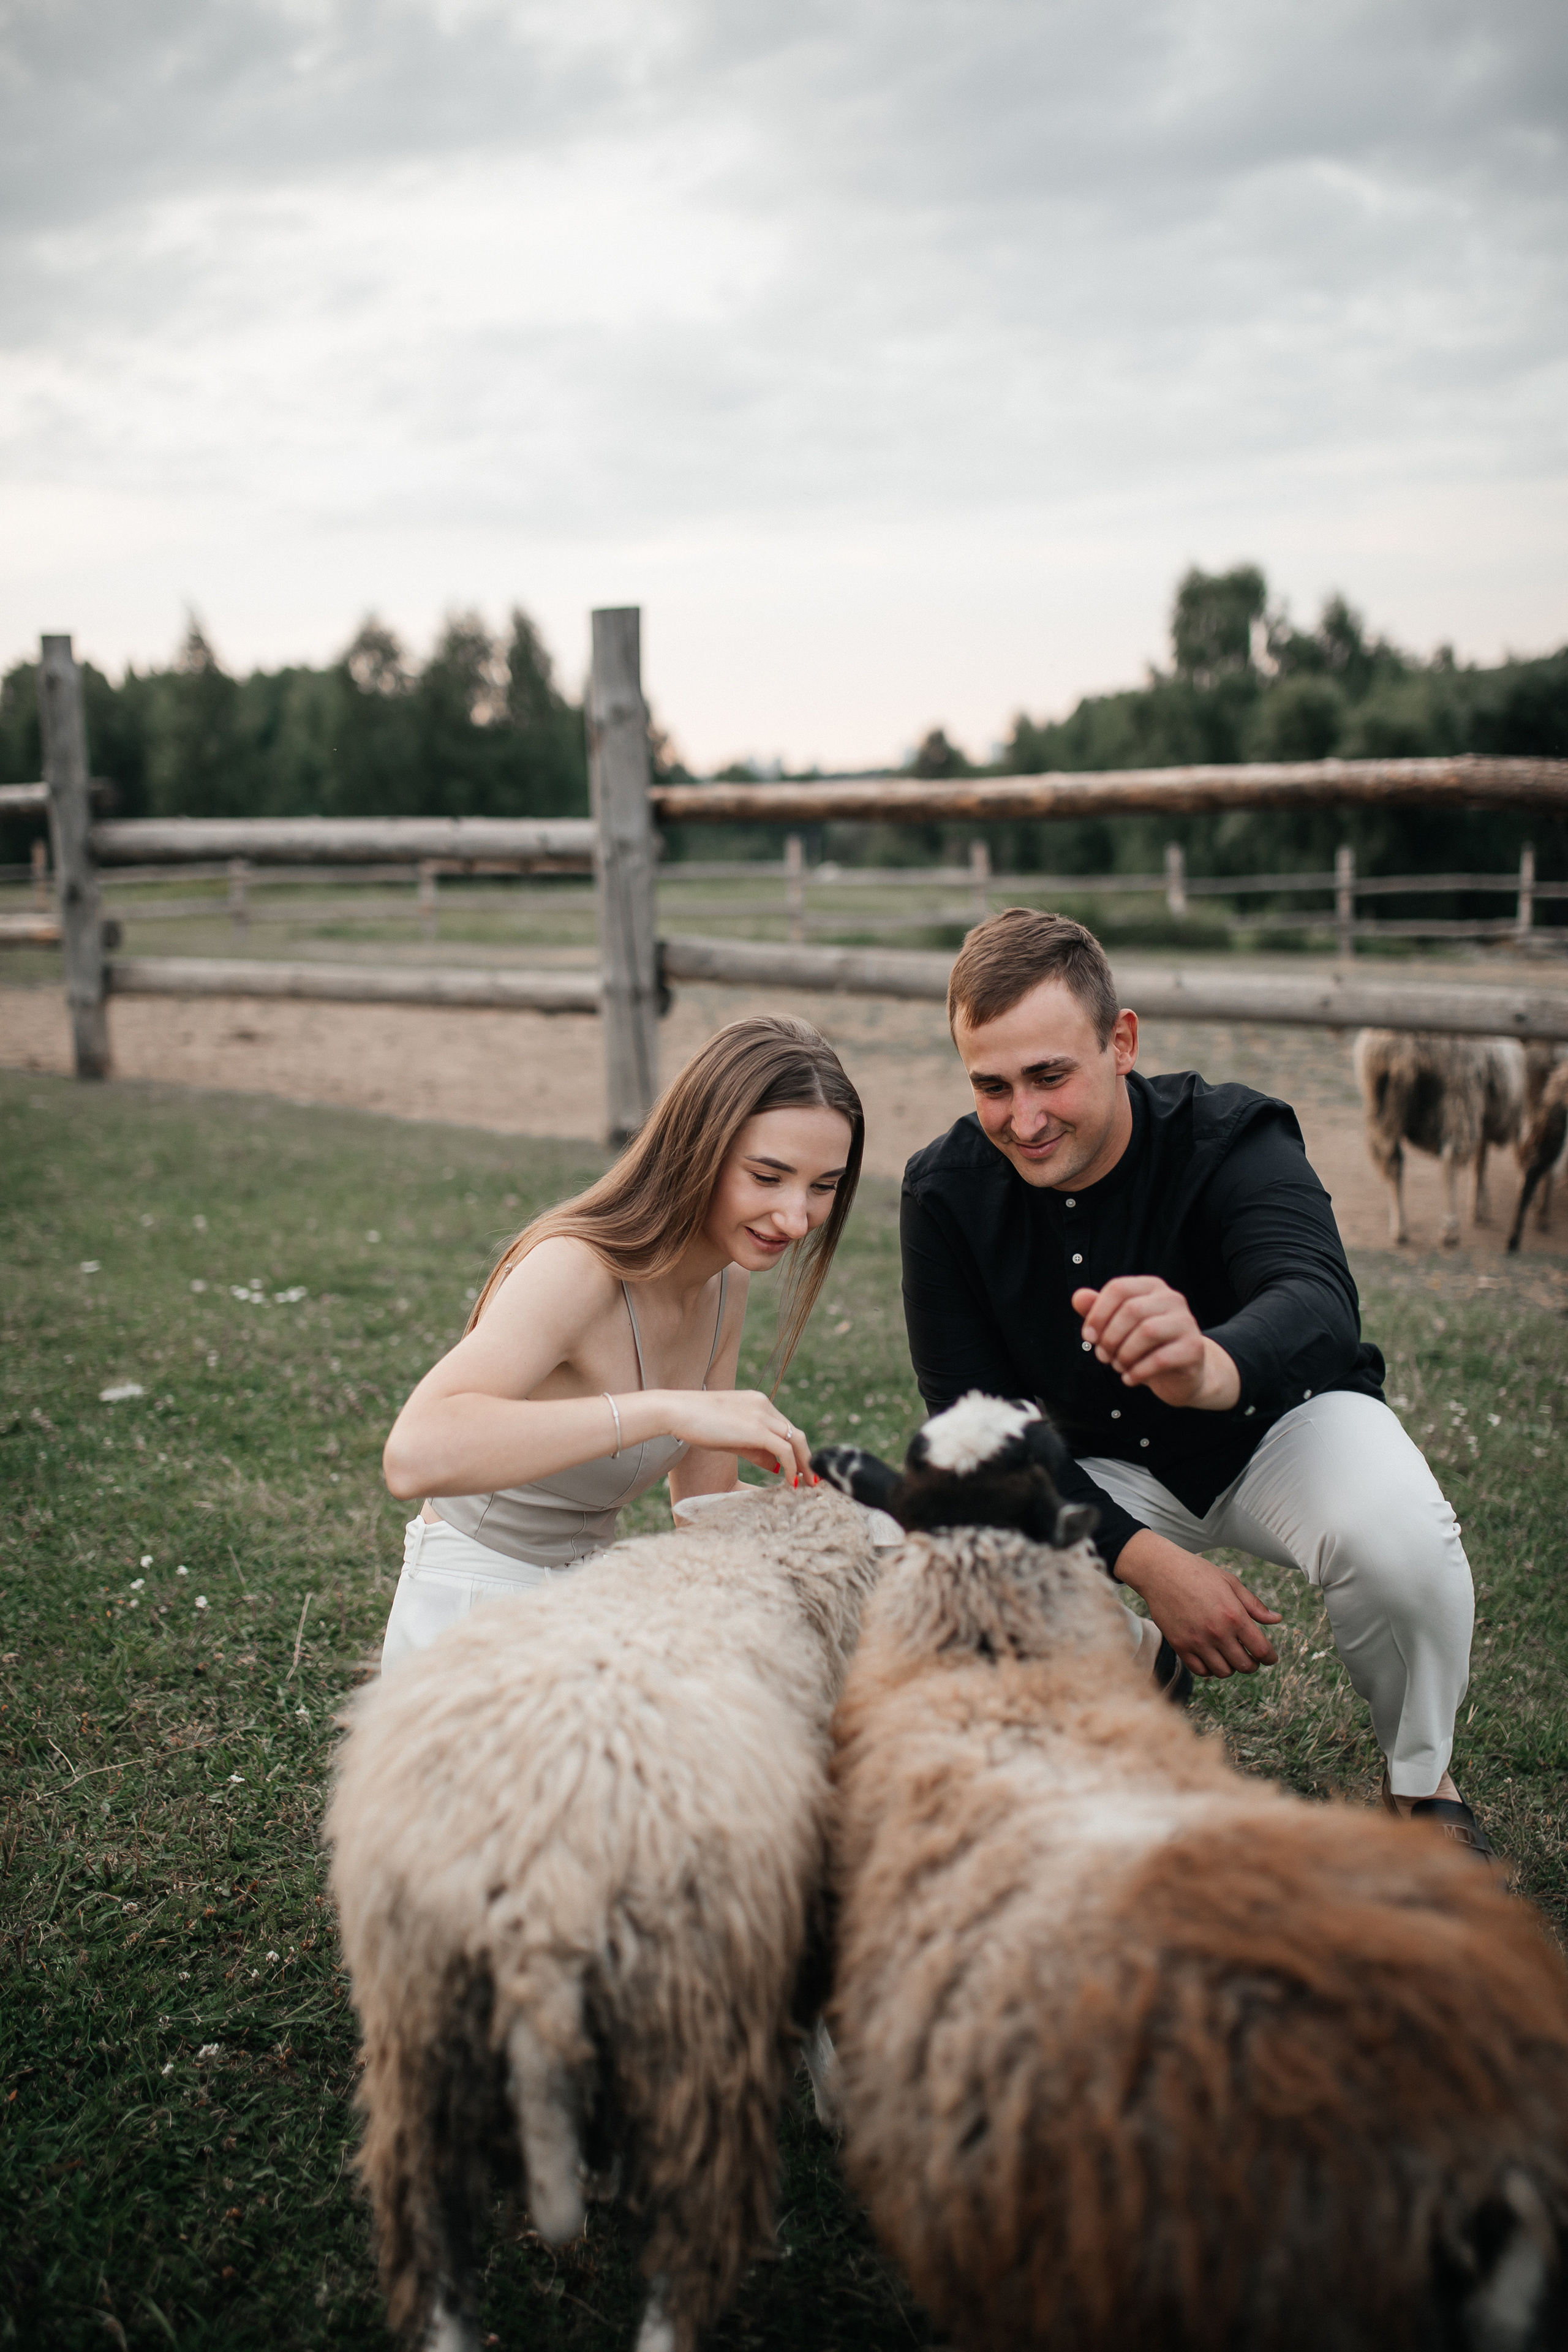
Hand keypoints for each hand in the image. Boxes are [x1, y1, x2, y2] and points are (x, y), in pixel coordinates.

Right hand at [652, 1388, 814, 1482]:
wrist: (676, 1411)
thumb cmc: (697, 1424)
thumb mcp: (731, 1436)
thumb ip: (754, 1448)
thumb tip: (775, 1465)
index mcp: (758, 1402)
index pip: (785, 1427)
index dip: (794, 1450)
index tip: (799, 1469)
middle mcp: (764, 1405)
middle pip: (796, 1433)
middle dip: (806, 1458)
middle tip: (812, 1479)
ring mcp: (762, 1415)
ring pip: (797, 1440)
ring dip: (804, 1464)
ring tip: (807, 1485)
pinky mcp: (757, 1429)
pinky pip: (785, 1450)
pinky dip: (792, 1467)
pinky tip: (790, 1483)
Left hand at [1071, 1278, 1239, 1411]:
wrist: (1182, 1374)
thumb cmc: (1145, 1347)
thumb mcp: (1118, 1327)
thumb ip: (1098, 1310)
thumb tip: (1078, 1297)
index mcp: (1151, 1287)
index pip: (1119, 1288)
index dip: (1097, 1313)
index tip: (1088, 1336)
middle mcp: (1172, 1299)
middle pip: (1132, 1309)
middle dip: (1110, 1337)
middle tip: (1103, 1357)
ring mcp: (1186, 1322)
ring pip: (1147, 1331)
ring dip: (1124, 1354)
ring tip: (1118, 1367)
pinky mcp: (1194, 1348)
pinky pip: (1161, 1358)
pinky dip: (1138, 1372)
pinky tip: (1130, 1379)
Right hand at [1116, 1530, 1280, 1676]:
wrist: (1161, 1572)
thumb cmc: (1198, 1573)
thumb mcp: (1231, 1583)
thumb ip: (1255, 1605)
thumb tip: (1277, 1619)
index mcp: (1234, 1616)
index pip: (1261, 1650)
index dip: (1270, 1658)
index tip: (1270, 1658)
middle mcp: (1218, 1633)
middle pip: (1245, 1666)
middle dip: (1253, 1664)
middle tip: (1251, 1657)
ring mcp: (1197, 1642)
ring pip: (1224, 1672)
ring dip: (1232, 1667)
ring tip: (1230, 1656)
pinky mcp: (1180, 1646)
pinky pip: (1201, 1671)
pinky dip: (1210, 1669)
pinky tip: (1212, 1657)